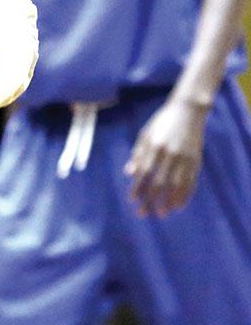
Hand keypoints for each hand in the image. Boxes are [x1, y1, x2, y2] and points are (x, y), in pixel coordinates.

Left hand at [124, 96, 208, 217]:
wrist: (188, 111)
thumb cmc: (162, 122)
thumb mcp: (146, 133)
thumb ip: (138, 153)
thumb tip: (129, 173)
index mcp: (154, 145)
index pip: (144, 172)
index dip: (138, 187)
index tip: (132, 200)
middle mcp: (169, 153)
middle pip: (159, 182)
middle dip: (150, 199)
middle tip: (143, 213)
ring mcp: (184, 158)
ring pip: (176, 186)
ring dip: (168, 201)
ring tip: (161, 213)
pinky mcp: (195, 161)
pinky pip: (190, 183)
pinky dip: (184, 196)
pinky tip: (178, 206)